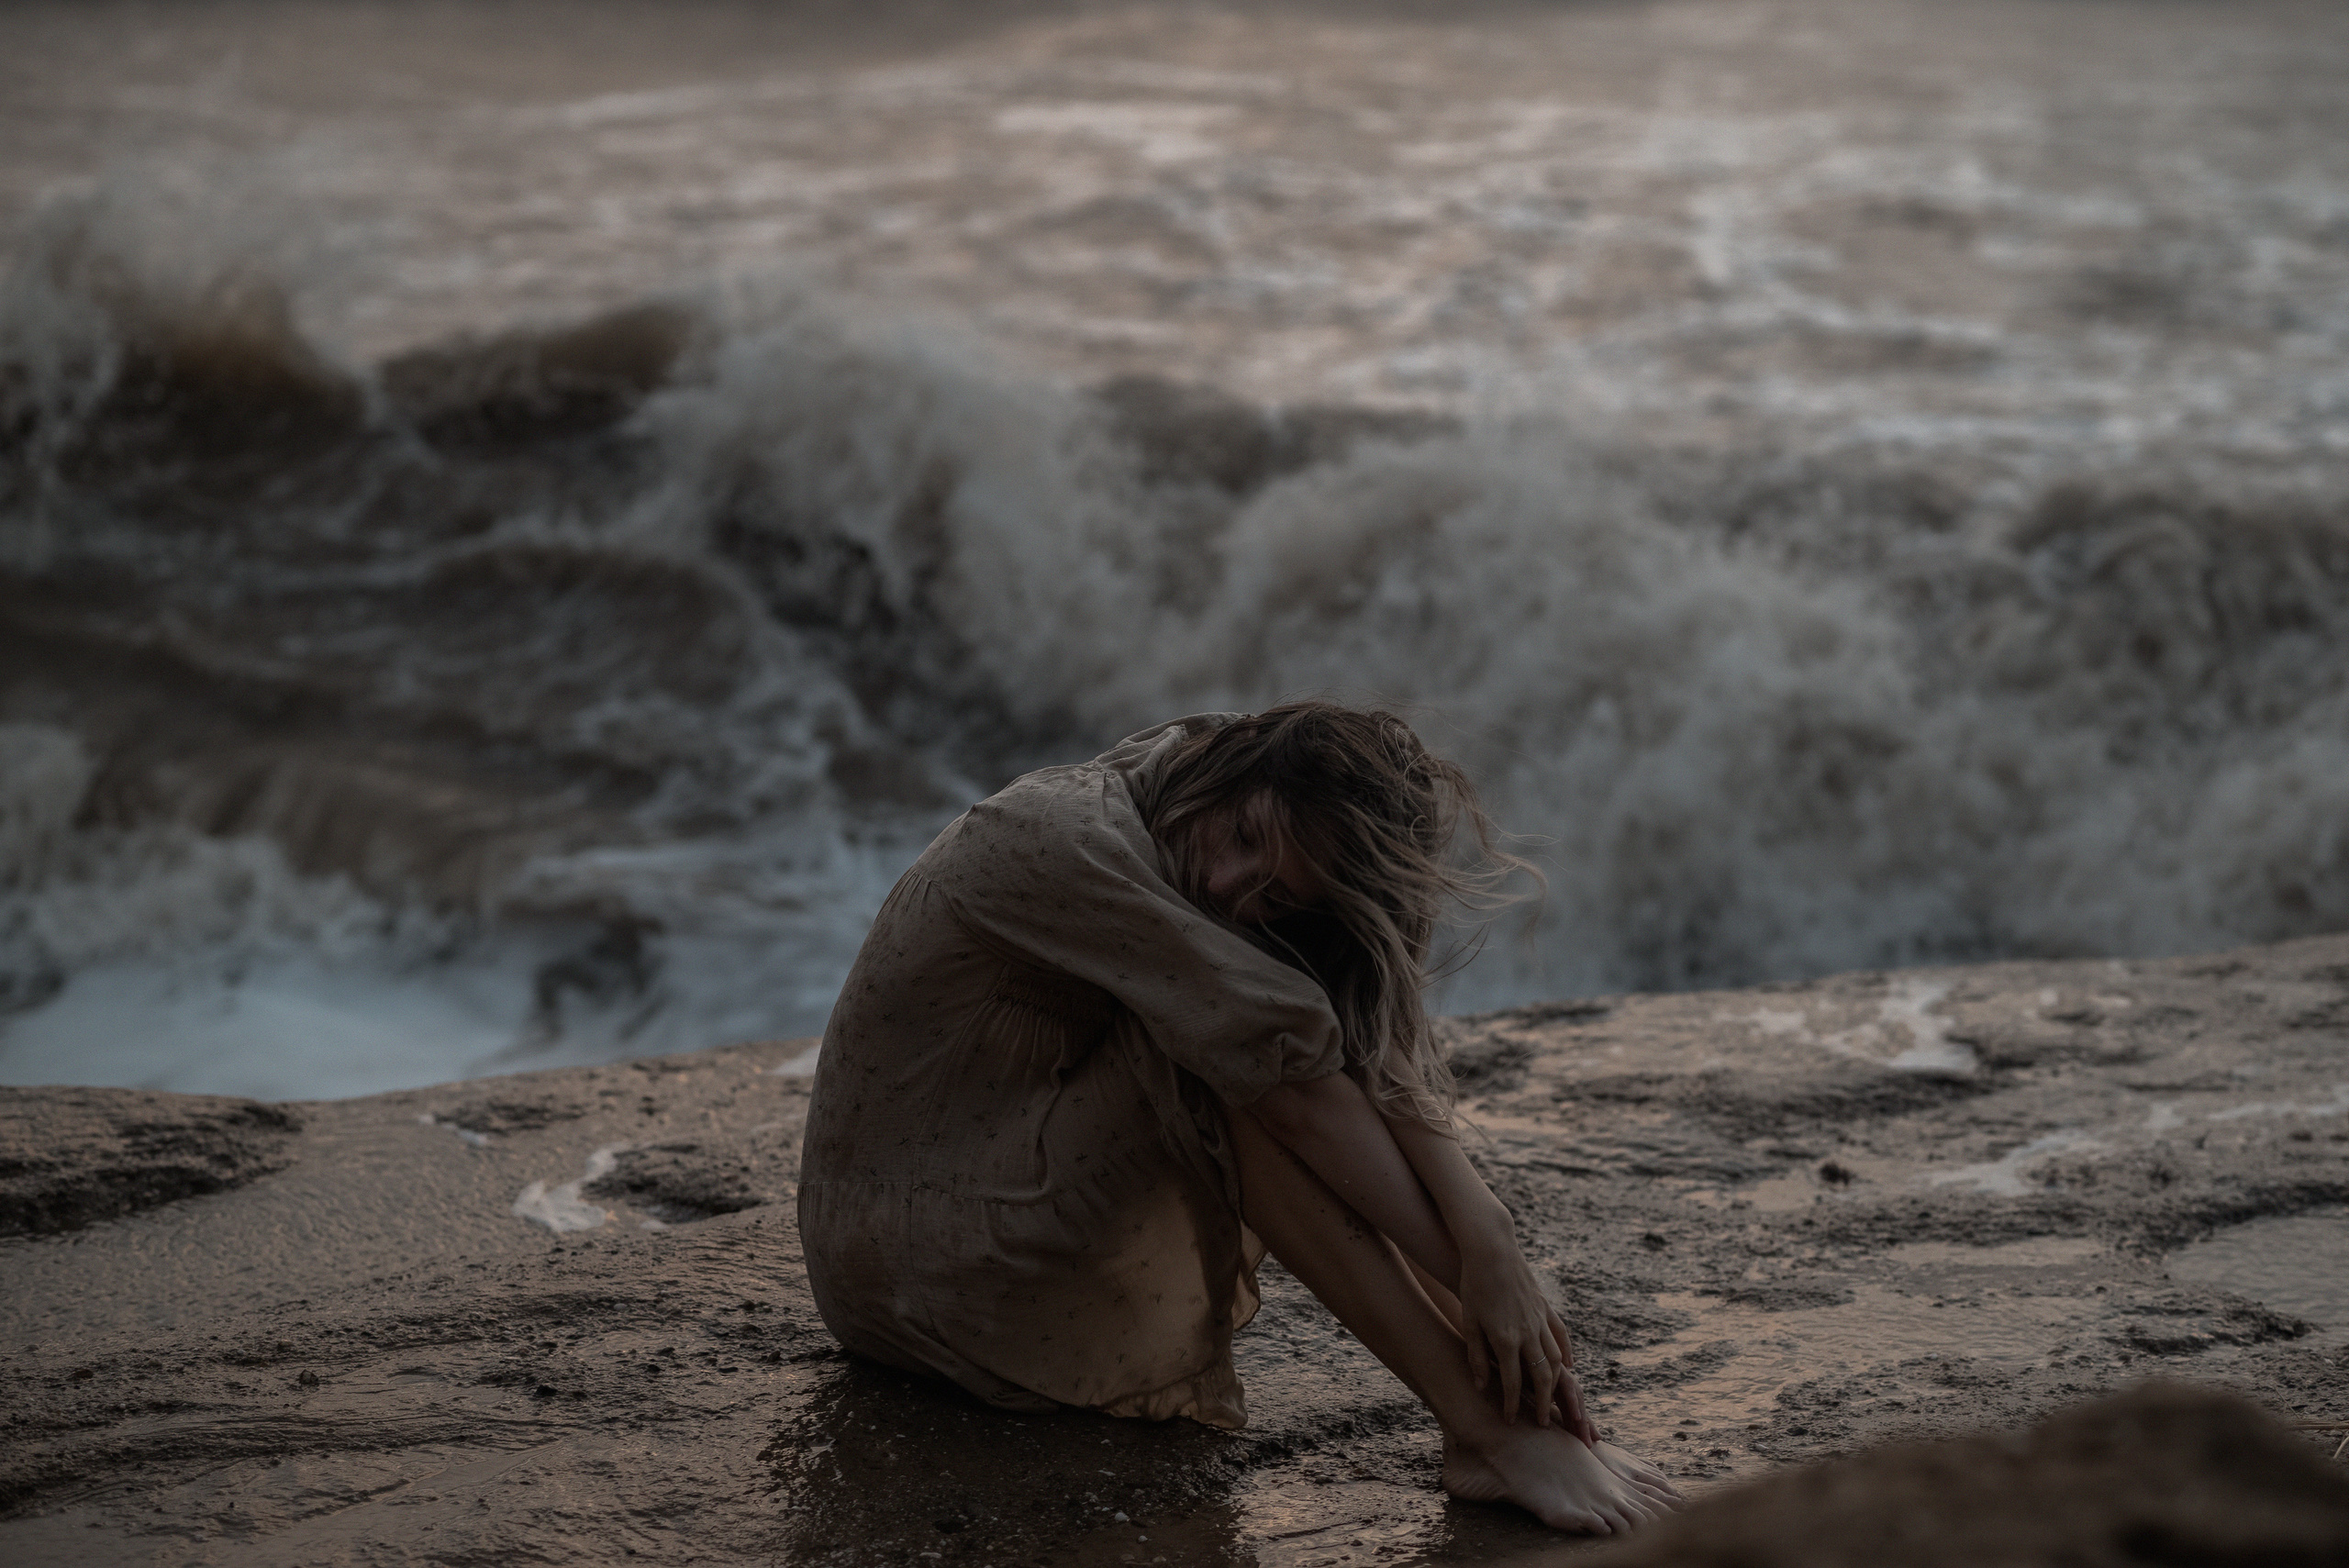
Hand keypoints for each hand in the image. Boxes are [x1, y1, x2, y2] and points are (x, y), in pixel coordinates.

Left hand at [1456, 1250, 1574, 1426]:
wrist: (1491, 1249)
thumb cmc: (1473, 1285)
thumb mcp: (1469, 1322)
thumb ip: (1477, 1356)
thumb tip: (1481, 1385)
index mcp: (1505, 1339)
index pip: (1512, 1382)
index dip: (1512, 1405)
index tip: (1510, 1422)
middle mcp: (1528, 1332)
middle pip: (1542, 1376)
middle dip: (1544, 1403)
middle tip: (1545, 1423)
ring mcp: (1540, 1319)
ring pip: (1557, 1359)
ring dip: (1558, 1384)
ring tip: (1558, 1400)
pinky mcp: (1545, 1307)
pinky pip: (1561, 1335)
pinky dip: (1567, 1353)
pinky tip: (1569, 1366)